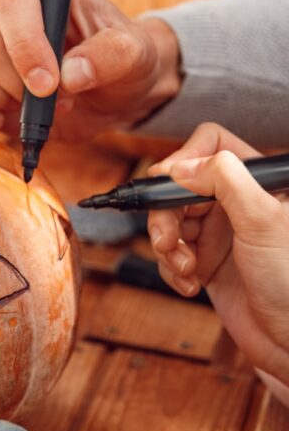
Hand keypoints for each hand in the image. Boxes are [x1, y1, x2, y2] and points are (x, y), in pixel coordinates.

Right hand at [0, 0, 181, 141]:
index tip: (49, 85)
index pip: (9, 2)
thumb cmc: (120, 64)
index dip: (25, 47)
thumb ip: (111, 57)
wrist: (108, 96)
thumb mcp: (134, 56)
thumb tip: (72, 73)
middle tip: (54, 103)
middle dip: (15, 86)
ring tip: (21, 112)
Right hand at [148, 123, 288, 400]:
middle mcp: (238, 203)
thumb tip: (181, 164)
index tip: (168, 187)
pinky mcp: (207, 261)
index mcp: (260, 183)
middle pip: (179, 186)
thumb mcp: (263, 220)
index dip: (185, 160)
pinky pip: (171, 253)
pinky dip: (172, 269)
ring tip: (185, 269)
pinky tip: (191, 285)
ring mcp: (221, 232)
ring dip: (168, 246)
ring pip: (169, 220)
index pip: (211, 145)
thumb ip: (223, 180)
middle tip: (169, 241)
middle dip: (166, 215)